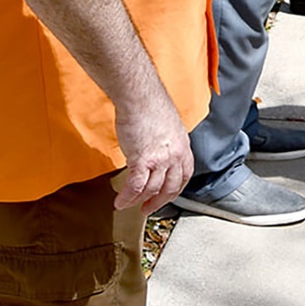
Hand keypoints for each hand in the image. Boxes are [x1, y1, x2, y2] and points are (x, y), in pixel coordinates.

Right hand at [114, 91, 193, 214]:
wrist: (140, 97)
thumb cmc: (150, 105)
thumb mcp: (169, 126)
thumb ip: (167, 142)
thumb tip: (159, 151)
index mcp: (183, 147)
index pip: (184, 176)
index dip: (174, 190)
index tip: (166, 197)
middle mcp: (175, 156)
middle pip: (170, 188)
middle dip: (158, 202)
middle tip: (148, 208)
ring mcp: (160, 160)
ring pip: (151, 189)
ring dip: (138, 200)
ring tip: (128, 204)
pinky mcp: (142, 160)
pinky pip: (135, 186)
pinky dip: (127, 197)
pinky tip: (120, 201)